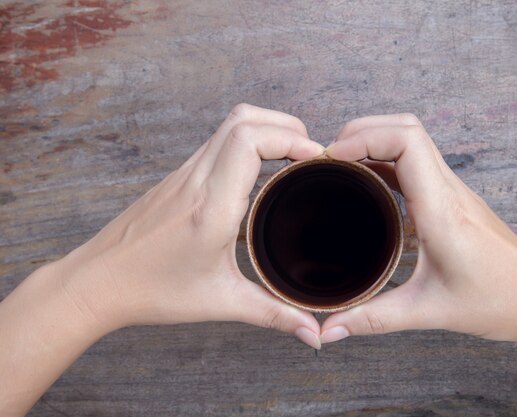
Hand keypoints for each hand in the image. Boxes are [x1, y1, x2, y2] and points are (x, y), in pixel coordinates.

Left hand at [57, 103, 323, 347]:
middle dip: (286, 125)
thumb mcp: (220, 302)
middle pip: (243, 119)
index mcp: (210, 208)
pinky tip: (259, 172)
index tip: (314, 158)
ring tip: (292, 157)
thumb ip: (273, 314)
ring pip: (228, 124)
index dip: (289, 138)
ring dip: (266, 129)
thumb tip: (313, 333)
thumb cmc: (152, 291)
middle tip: (310, 154)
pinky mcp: (177, 178)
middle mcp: (196, 180)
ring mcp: (183, 174)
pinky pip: (216, 143)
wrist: (97, 282)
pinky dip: (247, 143)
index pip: (248, 141)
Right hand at [320, 114, 516, 346]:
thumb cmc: (498, 301)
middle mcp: (449, 190)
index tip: (331, 157)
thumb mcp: (428, 311)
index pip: (406, 141)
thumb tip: (330, 330)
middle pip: (406, 127)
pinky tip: (366, 183)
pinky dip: (386, 160)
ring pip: (413, 140)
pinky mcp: (453, 200)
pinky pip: (416, 164)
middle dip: (362, 131)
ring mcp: (453, 191)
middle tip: (328, 157)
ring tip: (340, 164)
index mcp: (442, 209)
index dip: (364, 137)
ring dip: (375, 141)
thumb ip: (373, 319)